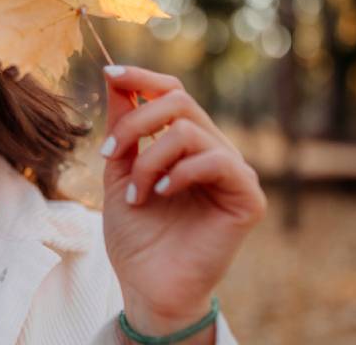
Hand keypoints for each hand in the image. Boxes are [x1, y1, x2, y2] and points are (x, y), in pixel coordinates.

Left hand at [99, 65, 266, 340]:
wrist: (146, 284)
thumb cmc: (135, 233)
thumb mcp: (118, 169)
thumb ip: (123, 126)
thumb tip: (115, 76)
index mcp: (185, 143)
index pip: (172, 93)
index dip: (142, 78)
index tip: (109, 72)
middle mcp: (214, 150)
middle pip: (179, 102)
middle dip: (135, 123)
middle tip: (109, 154)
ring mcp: (233, 172)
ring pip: (189, 131)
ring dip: (148, 160)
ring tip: (135, 194)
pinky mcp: (247, 197)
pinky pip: (216, 161)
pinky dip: (178, 173)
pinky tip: (159, 194)